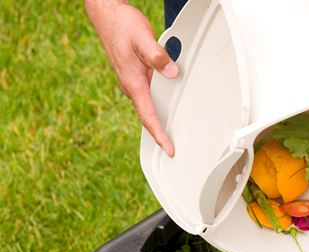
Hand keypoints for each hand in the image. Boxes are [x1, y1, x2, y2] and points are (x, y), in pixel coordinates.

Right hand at [85, 0, 176, 155]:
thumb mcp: (142, 39)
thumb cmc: (121, 25)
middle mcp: (131, 85)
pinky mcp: (135, 75)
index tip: (168, 149)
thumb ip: (158, 57)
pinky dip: (158, 104)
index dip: (159, 135)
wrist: (107, 15)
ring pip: (149, 105)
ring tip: (172, 134)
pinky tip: (167, 106)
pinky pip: (148, 95)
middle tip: (172, 149)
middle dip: (160, 134)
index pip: (148, 116)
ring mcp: (132, 81)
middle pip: (148, 116)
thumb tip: (172, 73)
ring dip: (160, 120)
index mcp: (133, 83)